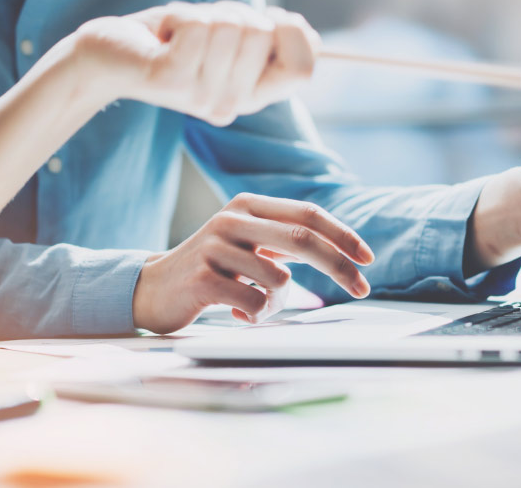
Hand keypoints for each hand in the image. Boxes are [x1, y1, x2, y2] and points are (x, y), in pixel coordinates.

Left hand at [70, 1, 319, 125]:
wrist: (106, 56)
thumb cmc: (169, 41)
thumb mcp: (227, 40)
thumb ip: (267, 40)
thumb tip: (311, 37)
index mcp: (250, 96)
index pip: (303, 69)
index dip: (293, 33)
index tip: (266, 19)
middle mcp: (230, 104)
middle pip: (265, 35)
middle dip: (234, 13)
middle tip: (201, 31)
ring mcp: (202, 95)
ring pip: (232, 25)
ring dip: (202, 13)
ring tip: (177, 35)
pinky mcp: (172, 79)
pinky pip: (199, 25)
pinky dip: (179, 15)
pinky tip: (162, 37)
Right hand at [132, 193, 374, 333]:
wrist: (152, 289)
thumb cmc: (212, 269)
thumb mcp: (248, 243)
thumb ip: (285, 240)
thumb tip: (341, 252)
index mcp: (248, 205)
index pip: (307, 214)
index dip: (342, 235)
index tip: (367, 258)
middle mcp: (232, 219)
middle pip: (303, 239)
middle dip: (339, 266)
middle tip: (363, 288)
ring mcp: (215, 247)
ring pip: (279, 280)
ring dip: (278, 302)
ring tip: (251, 303)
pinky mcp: (202, 278)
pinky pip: (253, 304)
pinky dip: (253, 315)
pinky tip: (231, 310)